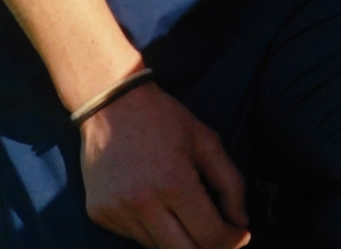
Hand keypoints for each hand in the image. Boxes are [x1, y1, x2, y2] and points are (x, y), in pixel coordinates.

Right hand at [80, 81, 250, 248]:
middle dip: (208, 248)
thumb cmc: (165, 120)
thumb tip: (241, 225)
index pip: (209, 235)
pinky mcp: (99, 215)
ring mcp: (117, 213)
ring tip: (185, 213)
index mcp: (174, 182)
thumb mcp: (207, 142)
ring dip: (179, 239)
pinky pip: (134, 237)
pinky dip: (152, 230)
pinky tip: (157, 204)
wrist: (112, 105)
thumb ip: (230, 184)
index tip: (241, 236)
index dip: (231, 241)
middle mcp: (143, 204)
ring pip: (158, 248)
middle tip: (220, 236)